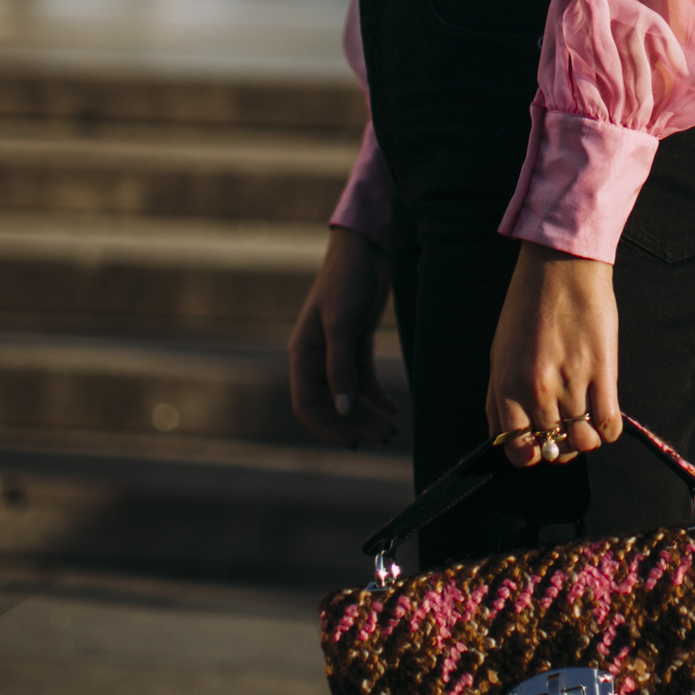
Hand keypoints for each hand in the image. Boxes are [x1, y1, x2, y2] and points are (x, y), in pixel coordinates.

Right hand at [288, 226, 398, 448]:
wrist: (365, 250)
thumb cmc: (346, 282)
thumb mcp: (341, 324)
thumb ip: (340, 368)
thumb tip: (343, 412)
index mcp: (303, 355)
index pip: (306, 406)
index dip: (326, 429)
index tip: (352, 444)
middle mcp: (317, 359)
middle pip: (331, 406)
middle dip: (354, 426)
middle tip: (384, 439)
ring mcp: (337, 353)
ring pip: (348, 397)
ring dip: (367, 416)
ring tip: (391, 431)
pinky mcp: (356, 344)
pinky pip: (363, 381)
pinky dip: (376, 397)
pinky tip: (392, 409)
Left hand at [487, 243, 620, 466]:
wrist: (561, 265)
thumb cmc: (527, 306)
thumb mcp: (499, 352)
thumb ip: (496, 399)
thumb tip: (499, 439)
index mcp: (507, 386)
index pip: (517, 450)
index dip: (530, 455)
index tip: (539, 446)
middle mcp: (536, 390)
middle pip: (554, 447)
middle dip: (561, 444)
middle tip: (568, 428)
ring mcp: (571, 382)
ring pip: (583, 441)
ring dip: (586, 438)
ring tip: (587, 420)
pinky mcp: (602, 371)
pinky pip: (608, 424)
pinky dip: (608, 430)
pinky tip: (605, 416)